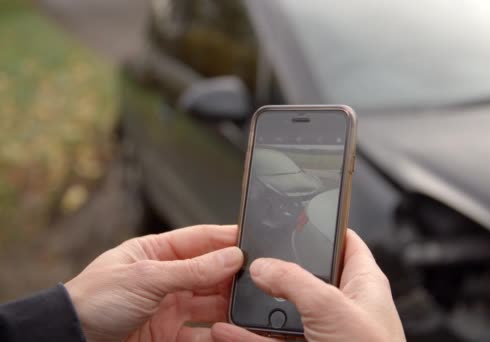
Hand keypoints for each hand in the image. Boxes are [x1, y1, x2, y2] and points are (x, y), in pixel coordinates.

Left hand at [65, 225, 242, 341]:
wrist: (69, 341)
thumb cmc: (92, 301)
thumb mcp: (146, 278)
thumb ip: (192, 270)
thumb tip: (230, 256)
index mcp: (156, 252)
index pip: (200, 240)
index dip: (226, 239)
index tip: (253, 240)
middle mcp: (166, 278)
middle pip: (210, 273)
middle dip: (232, 275)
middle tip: (257, 277)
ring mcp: (169, 308)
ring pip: (210, 303)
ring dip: (228, 304)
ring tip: (247, 305)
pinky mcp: (169, 335)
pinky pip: (202, 334)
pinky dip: (218, 333)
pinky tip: (229, 329)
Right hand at [211, 229, 405, 341]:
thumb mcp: (331, 306)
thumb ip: (295, 280)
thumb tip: (265, 266)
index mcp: (362, 282)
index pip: (344, 242)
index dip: (321, 227)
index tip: (293, 218)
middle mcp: (343, 305)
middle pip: (306, 277)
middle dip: (277, 270)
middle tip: (250, 260)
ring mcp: (325, 332)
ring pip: (285, 313)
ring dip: (257, 307)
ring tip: (232, 294)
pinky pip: (274, 341)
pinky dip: (250, 337)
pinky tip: (229, 331)